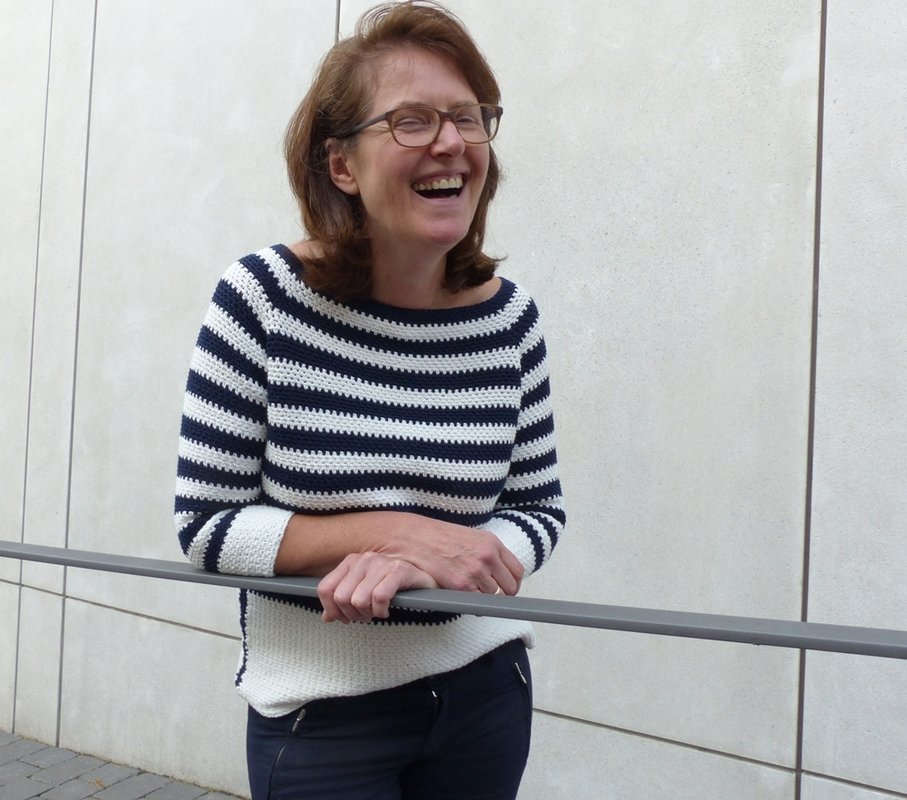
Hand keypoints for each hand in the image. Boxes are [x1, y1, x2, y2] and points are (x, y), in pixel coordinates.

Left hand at [317, 552, 437, 623]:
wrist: (424, 578)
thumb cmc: (393, 585)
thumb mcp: (364, 590)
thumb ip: (344, 600)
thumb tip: (327, 617)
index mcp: (351, 561)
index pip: (325, 588)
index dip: (332, 609)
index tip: (345, 618)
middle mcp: (364, 559)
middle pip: (341, 597)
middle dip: (352, 614)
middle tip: (365, 617)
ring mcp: (381, 563)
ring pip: (359, 599)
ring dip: (368, 614)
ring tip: (376, 612)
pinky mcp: (398, 570)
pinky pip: (379, 598)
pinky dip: (381, 610)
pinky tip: (386, 609)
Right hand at [377, 517, 523, 595]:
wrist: (414, 537)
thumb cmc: (437, 537)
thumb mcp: (469, 537)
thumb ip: (487, 552)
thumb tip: (498, 572)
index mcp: (492, 543)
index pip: (517, 571)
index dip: (513, 584)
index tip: (507, 589)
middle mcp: (488, 557)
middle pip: (509, 587)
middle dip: (502, 595)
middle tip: (490, 597)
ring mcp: (476, 571)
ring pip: (491, 596)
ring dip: (481, 597)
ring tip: (467, 590)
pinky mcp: (461, 585)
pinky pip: (475, 602)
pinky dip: (470, 603)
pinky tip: (460, 595)